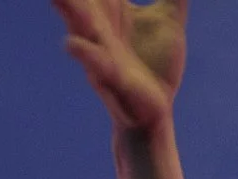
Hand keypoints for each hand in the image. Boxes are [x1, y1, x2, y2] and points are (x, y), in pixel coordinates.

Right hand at [51, 0, 188, 129]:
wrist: (156, 111)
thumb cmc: (155, 65)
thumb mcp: (170, 19)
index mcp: (111, 7)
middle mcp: (99, 25)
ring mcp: (101, 50)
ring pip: (80, 25)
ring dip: (67, 9)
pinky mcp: (110, 77)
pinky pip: (95, 64)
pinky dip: (84, 54)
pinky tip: (70, 44)